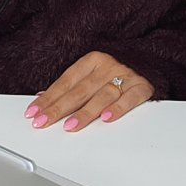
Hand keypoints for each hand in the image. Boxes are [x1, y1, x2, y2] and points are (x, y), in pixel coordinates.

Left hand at [26, 52, 153, 131]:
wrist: (151, 59)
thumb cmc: (115, 71)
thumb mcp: (91, 73)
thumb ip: (70, 86)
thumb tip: (42, 97)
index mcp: (92, 60)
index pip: (65, 82)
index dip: (48, 98)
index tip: (34, 112)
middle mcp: (107, 67)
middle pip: (80, 91)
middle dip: (59, 108)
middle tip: (44, 122)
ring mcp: (126, 75)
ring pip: (102, 96)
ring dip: (85, 113)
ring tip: (70, 125)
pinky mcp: (142, 86)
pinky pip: (129, 98)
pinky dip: (118, 108)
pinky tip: (106, 118)